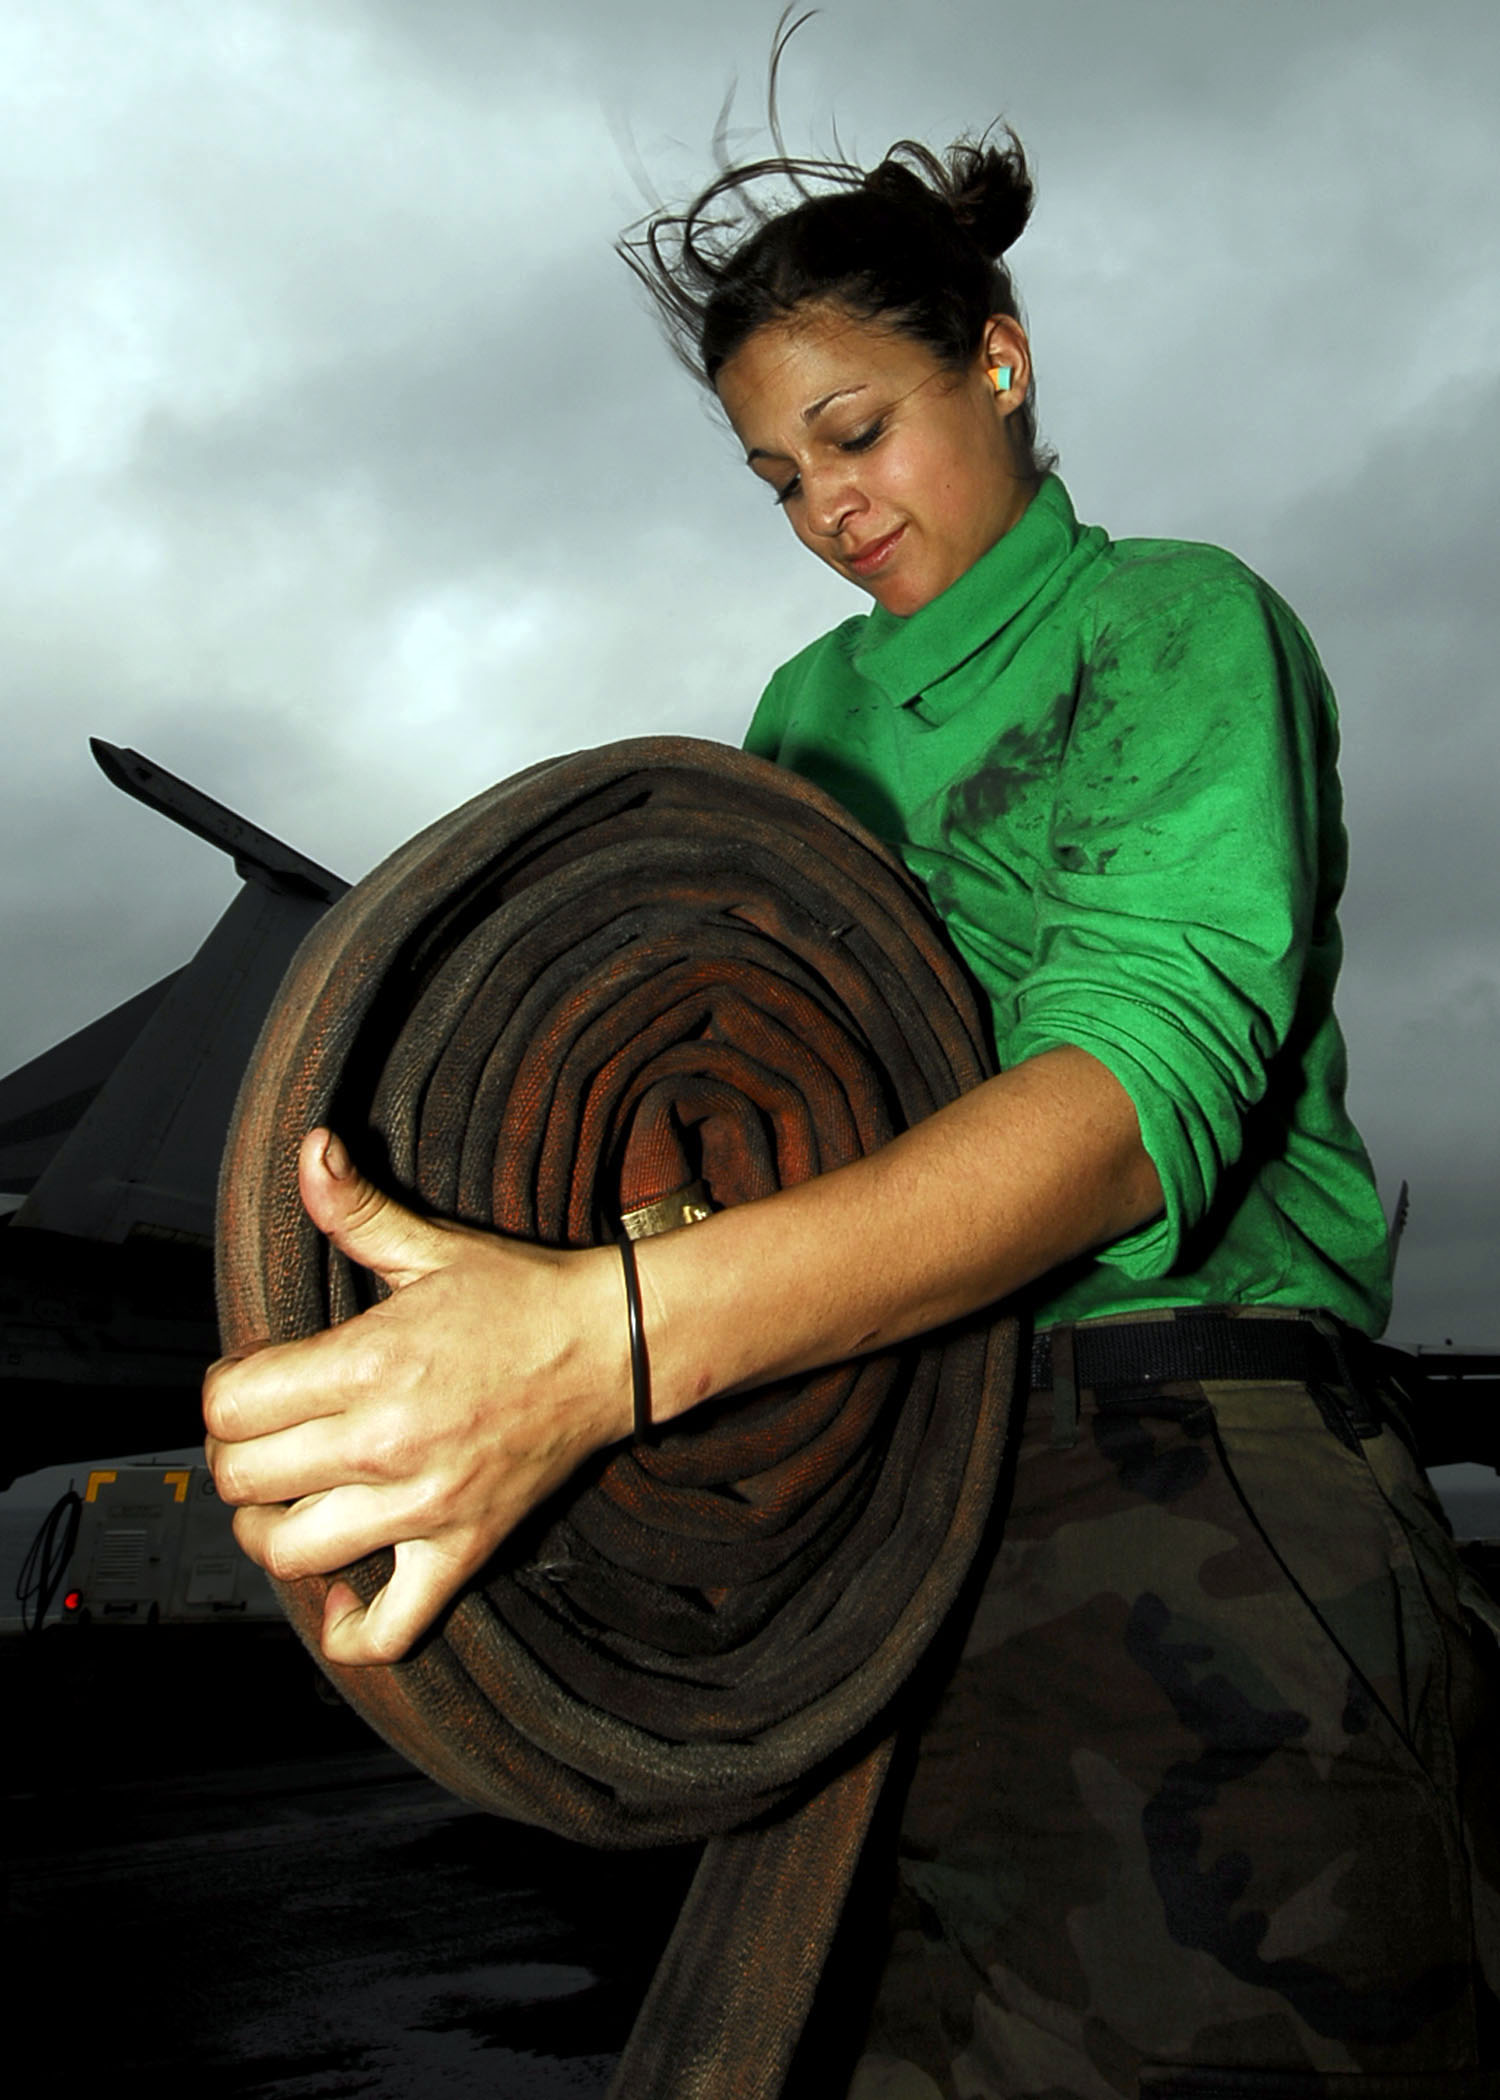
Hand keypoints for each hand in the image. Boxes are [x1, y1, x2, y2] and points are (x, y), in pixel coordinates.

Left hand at [204, 1129, 630, 1665]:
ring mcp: (425, 1505)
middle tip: (264, 1438)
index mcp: (370, 1362)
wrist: (615, 1347)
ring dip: (271, 1530)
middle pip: (245, 1480)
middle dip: (236, 1458)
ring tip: (288, 1501)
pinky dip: (352, 1624)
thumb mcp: (431, 1247)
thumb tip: (311, 1150)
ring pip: (293, 1551)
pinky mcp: (462, 1548)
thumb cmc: (521, 1298)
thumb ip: (355, 1208)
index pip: (232, 1405)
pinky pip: (391, 1625)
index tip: (253, 1382)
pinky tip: (341, 1586)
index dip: (225, 1393)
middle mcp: (388, 1441)